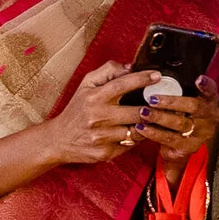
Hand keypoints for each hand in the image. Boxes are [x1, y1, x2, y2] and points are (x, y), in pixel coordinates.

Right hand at [46, 63, 163, 164]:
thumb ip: (108, 71)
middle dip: (152, 108)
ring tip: (150, 119)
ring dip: (147, 125)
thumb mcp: (86, 85)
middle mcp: (98, 117)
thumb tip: (130, 66)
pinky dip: (136, 138)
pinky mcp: (105, 153)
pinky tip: (136, 132)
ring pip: (138, 131)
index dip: (142, 79)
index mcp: (94, 98)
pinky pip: (131, 144)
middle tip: (161, 104)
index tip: (157, 76)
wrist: (58, 139)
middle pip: (137, 112)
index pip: (122, 85)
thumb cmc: (77, 109)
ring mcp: (102, 137)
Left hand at [134, 87, 218, 163]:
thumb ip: (176, 89)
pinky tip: (141, 127)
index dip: (206, 85)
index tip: (198, 79)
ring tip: (143, 112)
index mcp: (209, 102)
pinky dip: (154, 132)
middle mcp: (209, 117)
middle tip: (152, 98)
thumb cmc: (179, 117)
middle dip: (172, 101)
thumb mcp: (183, 102)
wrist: (181, 146)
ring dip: (160, 117)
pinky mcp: (189, 147)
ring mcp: (200, 133)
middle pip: (194, 106)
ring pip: (181, 123)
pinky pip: (170, 139)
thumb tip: (151, 73)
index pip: (211, 90)